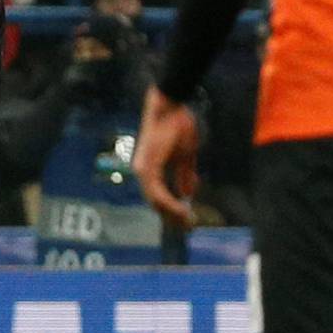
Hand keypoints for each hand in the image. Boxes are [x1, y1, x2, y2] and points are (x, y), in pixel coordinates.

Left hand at [135, 85, 199, 226]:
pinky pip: (158, 192)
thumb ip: (184, 174)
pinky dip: (170, 203)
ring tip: (189, 221)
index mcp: (150, 169)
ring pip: (156, 201)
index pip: (159, 197)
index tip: (188, 218)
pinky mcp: (147, 166)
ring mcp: (143, 169)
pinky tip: (183, 210)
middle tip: (189, 227)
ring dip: (173, 214)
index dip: (173, 210)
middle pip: (156, 204)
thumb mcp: (186, 154)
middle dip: (173, 217)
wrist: (170, 105)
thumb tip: (187, 192)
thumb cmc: (178, 124)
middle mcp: (143, 171)